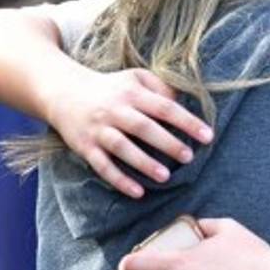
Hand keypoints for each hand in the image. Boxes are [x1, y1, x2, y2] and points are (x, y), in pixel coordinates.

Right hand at [46, 68, 213, 197]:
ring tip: (165, 177)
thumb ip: (160, 87)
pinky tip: (137, 192)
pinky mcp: (84, 146)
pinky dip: (119, 180)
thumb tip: (182, 102)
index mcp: (132, 93)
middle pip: (144, 127)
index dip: (187, 121)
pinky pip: (102, 166)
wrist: (62, 91)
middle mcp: (115, 110)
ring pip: (122, 147)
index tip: (207, 136)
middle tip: (189, 157)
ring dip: (144, 163)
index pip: (165, 107)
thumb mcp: (135, 77)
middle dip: (168, 143)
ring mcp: (98, 129)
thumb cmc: (110, 86)